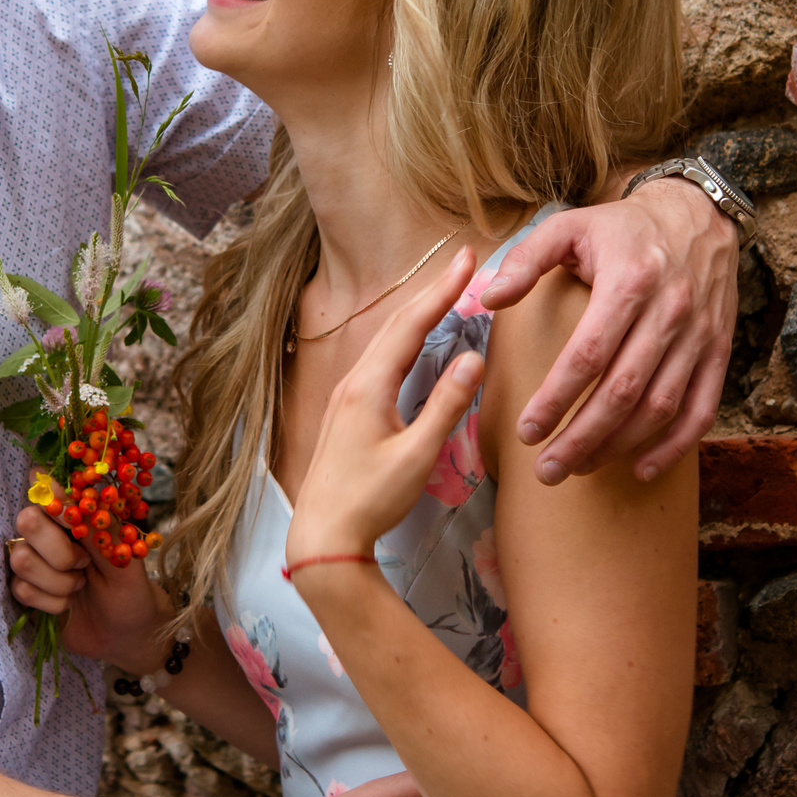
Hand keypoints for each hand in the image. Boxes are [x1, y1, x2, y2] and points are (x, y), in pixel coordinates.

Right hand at [7, 505, 172, 673]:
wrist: (125, 635)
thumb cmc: (130, 588)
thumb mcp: (124, 554)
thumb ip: (96, 522)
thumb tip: (66, 490)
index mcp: (74, 513)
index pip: (44, 486)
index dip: (53, 498)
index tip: (74, 523)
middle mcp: (48, 531)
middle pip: (27, 520)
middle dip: (60, 550)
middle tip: (84, 564)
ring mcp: (33, 560)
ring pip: (21, 558)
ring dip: (58, 580)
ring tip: (79, 585)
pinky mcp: (24, 589)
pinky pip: (21, 588)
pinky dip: (51, 601)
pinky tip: (68, 604)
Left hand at [288, 249, 485, 566]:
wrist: (322, 537)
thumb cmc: (371, 500)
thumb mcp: (418, 456)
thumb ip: (446, 406)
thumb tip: (474, 358)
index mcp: (369, 386)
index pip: (412, 325)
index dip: (442, 290)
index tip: (466, 259)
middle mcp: (353, 383)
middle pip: (396, 325)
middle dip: (431, 292)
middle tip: (461, 263)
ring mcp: (345, 397)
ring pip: (384, 342)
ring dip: (416, 314)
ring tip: (445, 294)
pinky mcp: (345, 413)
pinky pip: (378, 361)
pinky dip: (402, 341)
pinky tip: (413, 344)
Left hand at [478, 178, 737, 485]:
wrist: (699, 214)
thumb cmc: (624, 228)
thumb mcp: (570, 226)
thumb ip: (526, 260)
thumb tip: (487, 298)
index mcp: (628, 282)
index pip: (588, 355)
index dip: (557, 398)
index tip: (527, 431)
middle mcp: (669, 312)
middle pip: (623, 391)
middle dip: (581, 438)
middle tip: (546, 470)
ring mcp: (698, 336)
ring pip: (659, 407)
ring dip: (618, 446)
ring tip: (578, 468)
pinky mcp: (718, 351)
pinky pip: (701, 409)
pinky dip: (675, 447)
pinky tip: (642, 468)